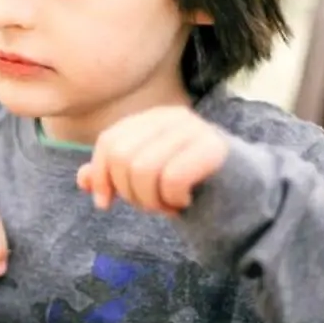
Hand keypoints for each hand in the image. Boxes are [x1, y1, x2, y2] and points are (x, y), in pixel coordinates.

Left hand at [78, 106, 229, 214]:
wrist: (240, 193)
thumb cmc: (188, 184)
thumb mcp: (145, 178)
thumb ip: (114, 174)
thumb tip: (82, 179)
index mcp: (151, 119)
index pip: (108, 142)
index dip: (100, 175)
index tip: (104, 203)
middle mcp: (171, 117)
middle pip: (122, 157)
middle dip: (130, 192)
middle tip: (151, 205)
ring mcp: (194, 130)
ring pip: (143, 169)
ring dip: (151, 200)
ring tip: (167, 205)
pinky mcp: (213, 149)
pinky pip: (171, 179)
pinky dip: (172, 199)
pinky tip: (184, 201)